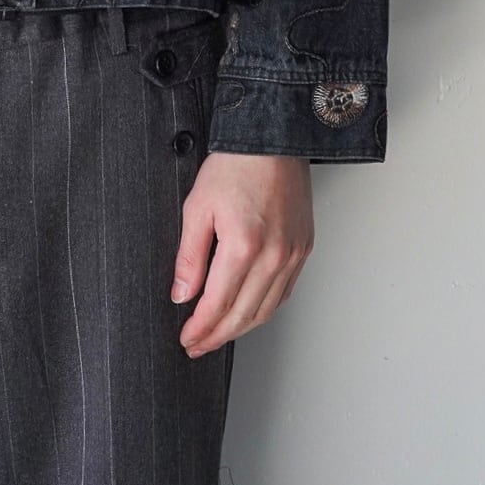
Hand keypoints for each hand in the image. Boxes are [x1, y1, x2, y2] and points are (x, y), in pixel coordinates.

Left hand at [171, 152, 313, 357]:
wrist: (271, 140)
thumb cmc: (234, 166)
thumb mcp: (197, 207)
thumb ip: (189, 256)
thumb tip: (182, 295)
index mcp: (244, 246)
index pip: (218, 305)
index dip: (200, 329)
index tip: (186, 340)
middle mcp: (274, 256)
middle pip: (244, 315)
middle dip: (217, 336)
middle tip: (197, 345)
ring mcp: (293, 255)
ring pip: (267, 310)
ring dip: (241, 329)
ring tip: (219, 334)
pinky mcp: (303, 249)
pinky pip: (284, 292)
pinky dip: (264, 309)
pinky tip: (248, 312)